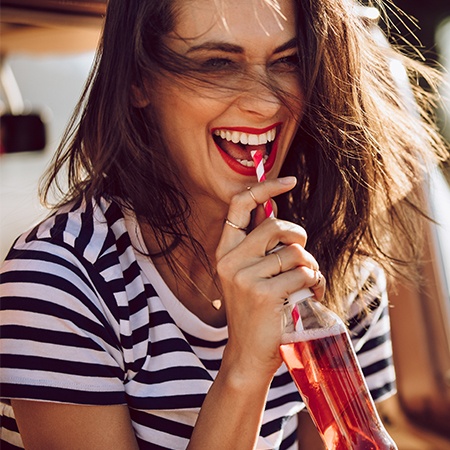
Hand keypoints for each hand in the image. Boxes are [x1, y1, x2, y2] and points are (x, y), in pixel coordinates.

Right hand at [216, 177, 325, 380]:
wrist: (248, 354)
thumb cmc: (255, 310)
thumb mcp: (247, 274)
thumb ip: (258, 245)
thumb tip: (272, 210)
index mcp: (225, 251)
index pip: (239, 205)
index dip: (265, 188)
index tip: (288, 180)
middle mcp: (230, 260)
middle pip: (277, 225)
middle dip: (299, 237)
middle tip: (303, 256)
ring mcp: (245, 277)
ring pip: (296, 252)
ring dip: (310, 267)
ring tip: (307, 283)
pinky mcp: (264, 294)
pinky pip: (305, 274)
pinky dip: (316, 283)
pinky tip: (310, 296)